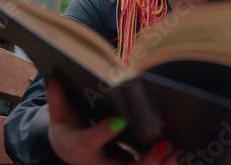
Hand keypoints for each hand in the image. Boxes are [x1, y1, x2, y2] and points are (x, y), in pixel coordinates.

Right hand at [46, 77, 180, 164]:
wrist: (68, 151)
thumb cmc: (67, 130)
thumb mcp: (59, 116)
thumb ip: (58, 98)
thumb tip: (53, 74)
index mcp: (78, 146)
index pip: (89, 141)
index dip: (104, 132)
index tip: (120, 121)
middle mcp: (97, 162)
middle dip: (144, 161)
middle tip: (162, 145)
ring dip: (158, 163)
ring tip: (176, 150)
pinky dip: (162, 163)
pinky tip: (177, 154)